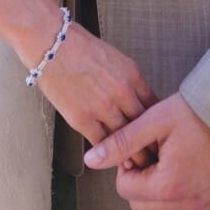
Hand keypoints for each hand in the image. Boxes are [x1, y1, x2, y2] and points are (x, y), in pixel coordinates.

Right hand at [24, 18, 158, 155]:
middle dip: (152, 144)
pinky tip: (114, 160)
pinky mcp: (82, 119)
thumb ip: (126, 79)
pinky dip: (109, 153)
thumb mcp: (113, 58)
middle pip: (145, 126)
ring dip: (134, 155)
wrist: (49, 42)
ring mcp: (103, 107)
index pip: (154, 106)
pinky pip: (102, 143)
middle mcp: (122, 92)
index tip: (160, 135)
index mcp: (132, 74)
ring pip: (126, 139)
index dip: (159, 124)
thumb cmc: (77, 45)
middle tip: (157, 158)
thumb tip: (134, 98)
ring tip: (140, 167)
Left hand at [82, 92, 209, 209]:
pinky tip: (190, 160)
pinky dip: (182, 187)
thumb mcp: (156, 120)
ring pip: (164, 206)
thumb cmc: (200, 112)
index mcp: (168, 185)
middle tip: (153, 149)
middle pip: (141, 204)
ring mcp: (207, 204)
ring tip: (173, 151)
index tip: (140, 143)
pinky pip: (189, 203)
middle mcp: (189, 203)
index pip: (125, 189)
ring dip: (160, 184)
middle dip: (140, 179)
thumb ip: (122, 141)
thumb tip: (91, 159)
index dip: (127, 164)